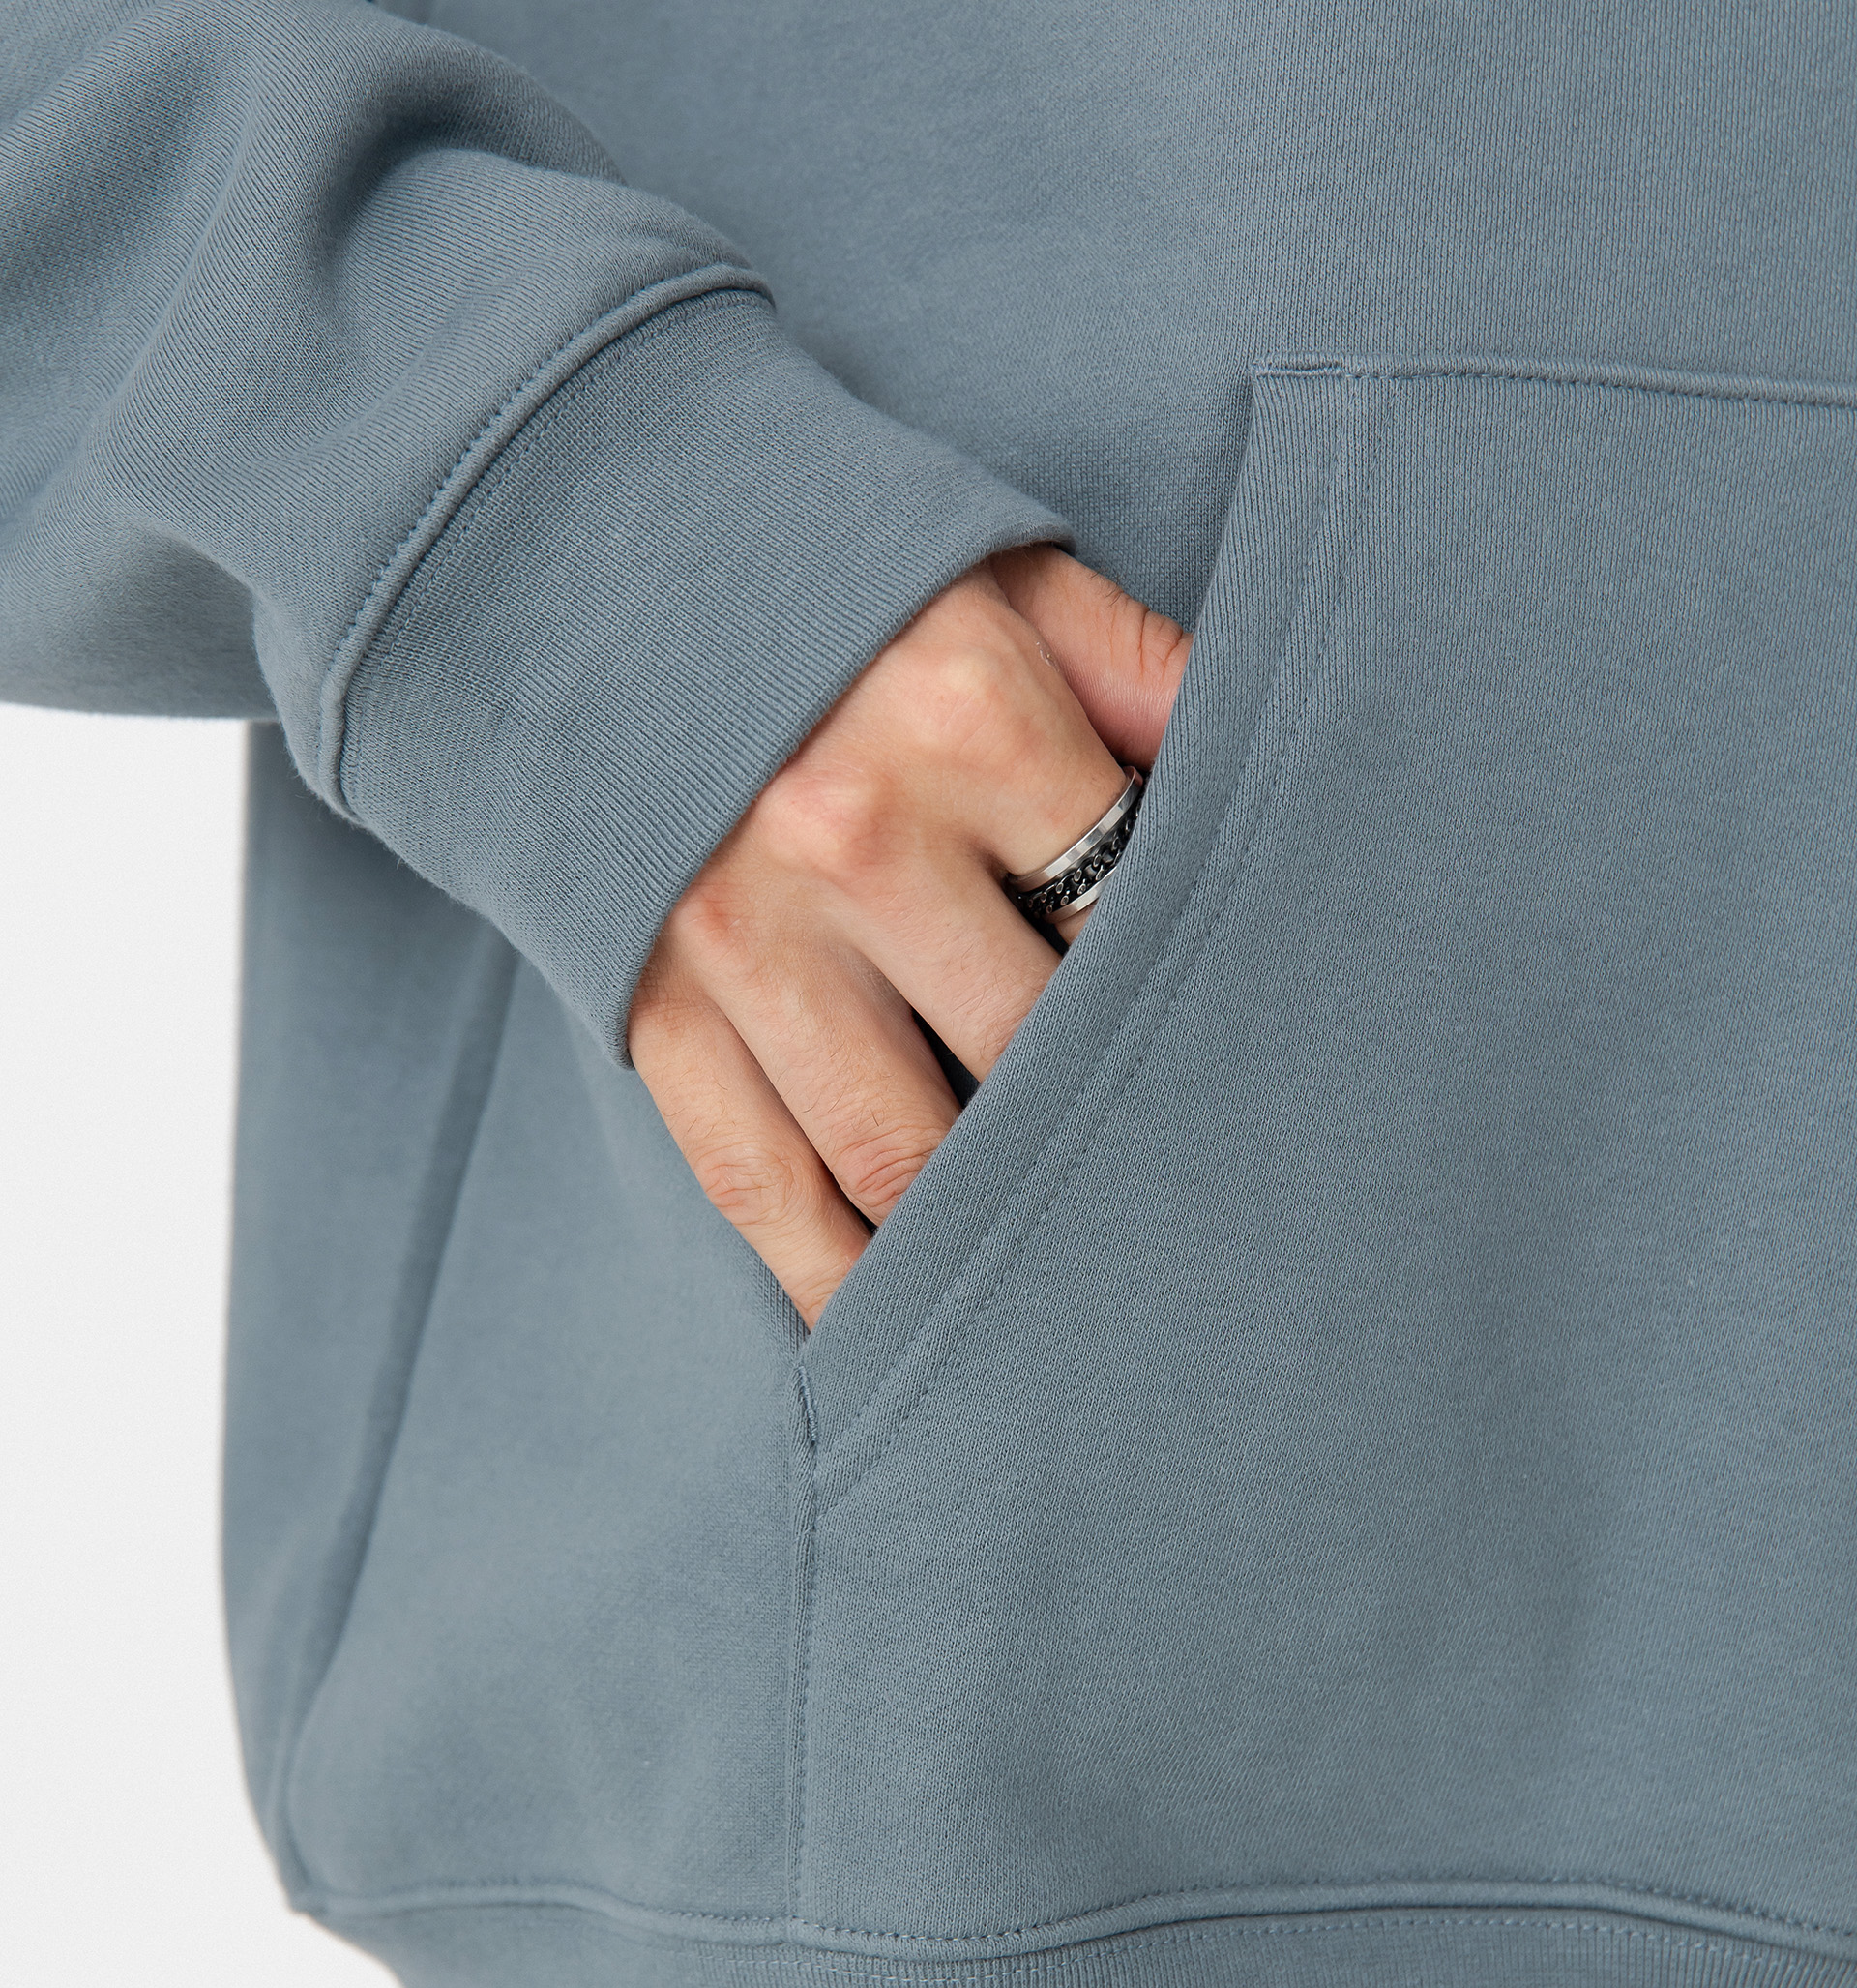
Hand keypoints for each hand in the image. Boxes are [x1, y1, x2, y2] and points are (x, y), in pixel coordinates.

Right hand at [627, 544, 1190, 1324]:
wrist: (571, 559)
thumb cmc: (833, 579)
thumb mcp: (1001, 571)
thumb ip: (1144, 670)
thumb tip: (1292, 770)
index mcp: (967, 710)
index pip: (1135, 911)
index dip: (1192, 996)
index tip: (1236, 1060)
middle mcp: (851, 831)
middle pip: (1034, 1053)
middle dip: (1110, 1133)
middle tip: (1186, 1204)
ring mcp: (740, 937)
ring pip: (903, 1158)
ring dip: (988, 1242)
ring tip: (1070, 1294)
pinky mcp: (655, 1012)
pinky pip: (761, 1187)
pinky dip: (837, 1282)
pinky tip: (902, 1338)